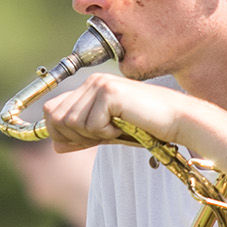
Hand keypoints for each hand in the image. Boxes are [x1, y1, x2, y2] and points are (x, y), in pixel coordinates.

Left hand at [44, 74, 184, 151]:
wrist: (174, 121)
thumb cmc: (145, 127)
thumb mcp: (106, 133)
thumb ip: (82, 136)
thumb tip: (56, 144)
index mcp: (89, 88)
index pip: (51, 110)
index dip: (60, 131)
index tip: (83, 140)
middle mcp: (91, 82)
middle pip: (56, 117)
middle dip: (76, 136)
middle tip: (104, 135)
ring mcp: (99, 85)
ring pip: (72, 123)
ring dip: (94, 135)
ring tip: (117, 129)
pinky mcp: (109, 93)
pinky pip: (91, 124)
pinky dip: (107, 133)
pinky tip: (124, 125)